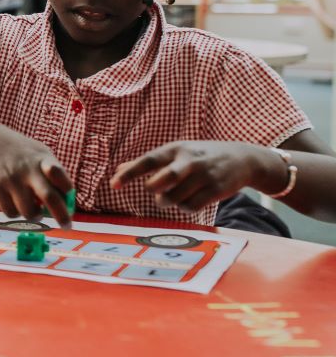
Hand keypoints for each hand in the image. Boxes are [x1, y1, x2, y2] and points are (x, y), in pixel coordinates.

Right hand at [0, 124, 73, 226]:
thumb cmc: (20, 150)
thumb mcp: (39, 152)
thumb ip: (54, 173)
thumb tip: (66, 202)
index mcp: (42, 158)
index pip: (59, 174)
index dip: (67, 188)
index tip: (68, 196)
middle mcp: (28, 170)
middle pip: (49, 197)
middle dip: (61, 215)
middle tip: (67, 226)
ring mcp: (11, 180)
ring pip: (29, 212)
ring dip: (35, 216)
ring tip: (34, 210)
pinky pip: (11, 213)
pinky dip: (17, 213)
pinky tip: (17, 204)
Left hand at [111, 141, 264, 210]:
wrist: (242, 158)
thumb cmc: (198, 156)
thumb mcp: (175, 152)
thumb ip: (148, 162)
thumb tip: (119, 169)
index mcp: (175, 149)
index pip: (148, 160)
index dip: (129, 173)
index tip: (113, 185)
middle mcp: (189, 160)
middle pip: (164, 179)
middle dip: (154, 189)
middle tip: (155, 190)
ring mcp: (204, 175)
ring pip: (174, 198)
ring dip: (168, 201)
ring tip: (174, 194)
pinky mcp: (216, 190)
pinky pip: (190, 207)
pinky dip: (184, 207)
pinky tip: (189, 200)